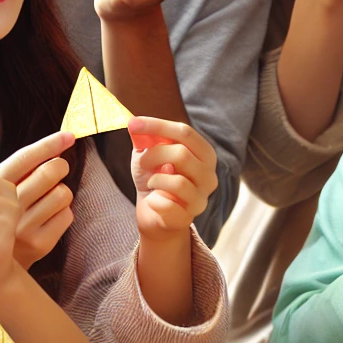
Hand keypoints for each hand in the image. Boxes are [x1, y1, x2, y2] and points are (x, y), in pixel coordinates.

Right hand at [0, 131, 75, 267]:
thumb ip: (15, 170)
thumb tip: (59, 141)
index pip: (25, 158)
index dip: (49, 144)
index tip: (69, 135)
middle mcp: (7, 207)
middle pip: (49, 172)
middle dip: (60, 166)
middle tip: (57, 169)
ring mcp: (24, 227)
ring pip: (62, 193)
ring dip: (61, 192)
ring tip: (48, 198)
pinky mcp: (40, 244)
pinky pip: (67, 216)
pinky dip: (63, 213)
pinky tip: (49, 218)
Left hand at [128, 116, 217, 240]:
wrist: (153, 212)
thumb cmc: (155, 177)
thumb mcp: (149, 153)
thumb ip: (145, 138)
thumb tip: (134, 124)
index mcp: (205, 154)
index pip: (185, 132)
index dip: (157, 126)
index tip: (133, 123)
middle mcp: (209, 176)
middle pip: (182, 154)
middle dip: (153, 155)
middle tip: (142, 161)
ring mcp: (201, 199)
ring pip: (177, 182)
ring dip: (154, 179)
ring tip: (151, 182)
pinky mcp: (187, 219)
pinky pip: (166, 205)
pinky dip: (153, 201)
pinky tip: (153, 200)